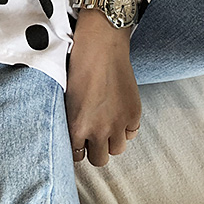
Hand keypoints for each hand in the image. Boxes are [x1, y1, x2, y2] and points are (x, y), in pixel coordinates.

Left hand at [64, 16, 140, 170]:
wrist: (101, 44)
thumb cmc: (80, 66)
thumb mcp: (69, 99)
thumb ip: (75, 122)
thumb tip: (79, 140)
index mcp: (76, 127)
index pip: (77, 156)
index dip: (79, 147)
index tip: (80, 140)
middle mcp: (98, 130)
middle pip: (100, 159)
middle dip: (96, 148)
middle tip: (95, 134)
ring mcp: (118, 123)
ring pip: (117, 150)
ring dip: (113, 140)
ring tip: (109, 123)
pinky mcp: (134, 113)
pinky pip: (132, 133)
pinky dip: (127, 127)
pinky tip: (120, 112)